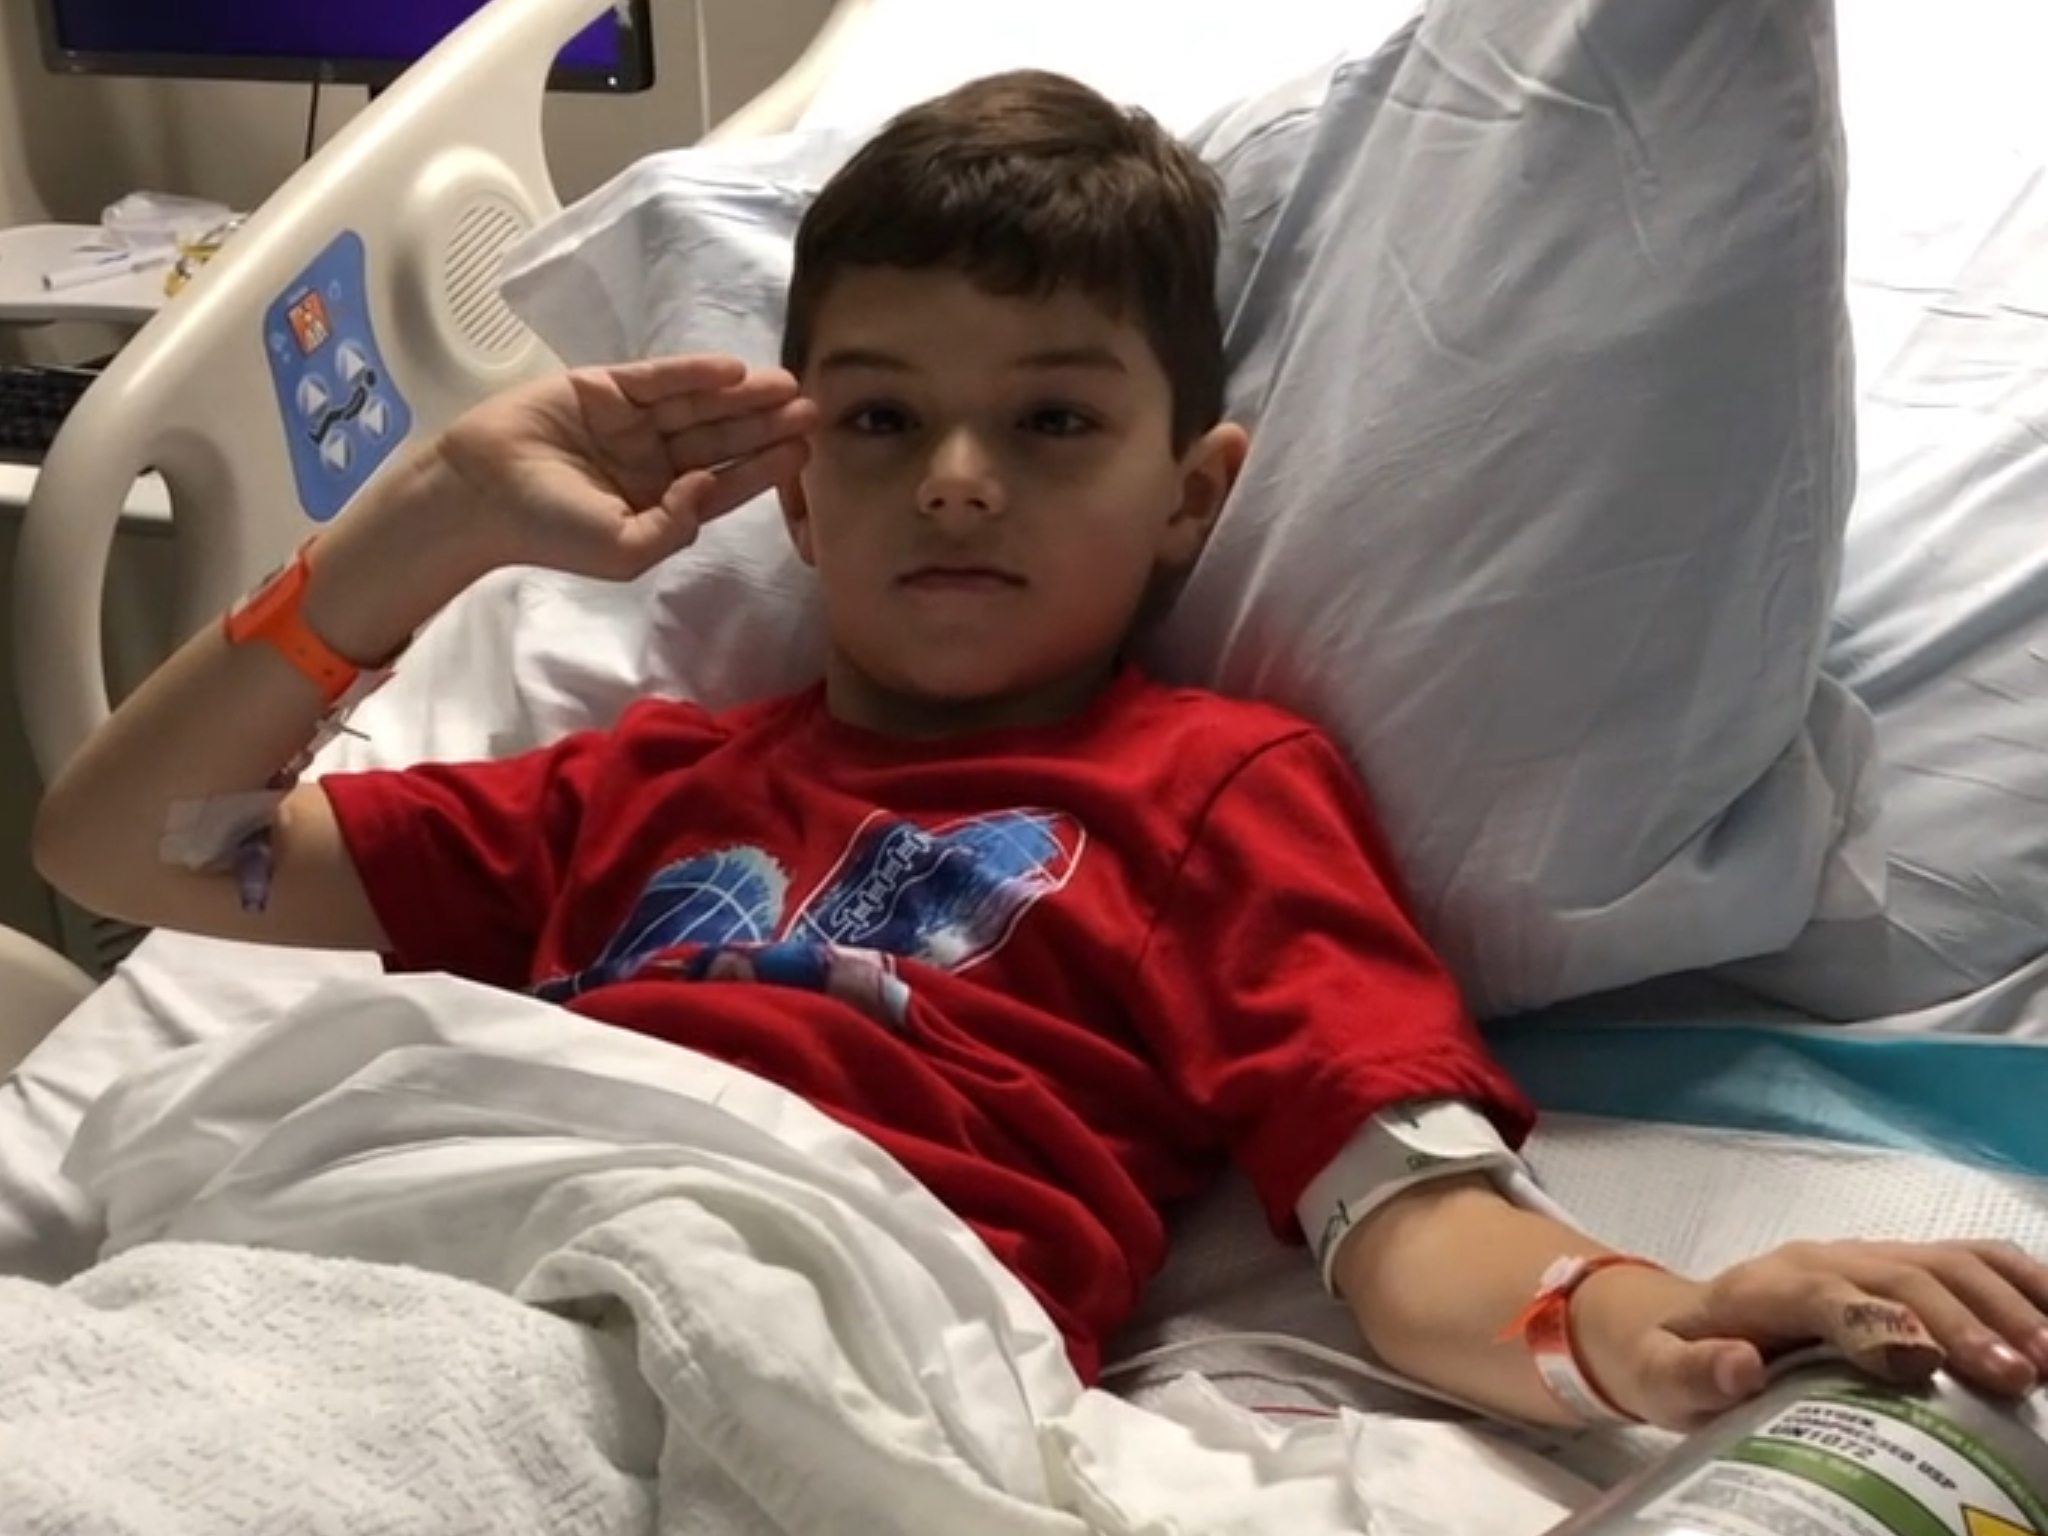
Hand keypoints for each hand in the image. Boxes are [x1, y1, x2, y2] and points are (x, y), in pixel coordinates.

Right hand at [430, 353, 815, 580]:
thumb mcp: (623, 550)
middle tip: (814, 411)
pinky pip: (659, 379)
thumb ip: (674, 528)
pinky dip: (695, 373)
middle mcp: (653, 462)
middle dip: (766, 427)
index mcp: (661, 504)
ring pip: (698, 407)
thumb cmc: (549, 530)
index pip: (724, 484)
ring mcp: (631, 423)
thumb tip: (709, 488)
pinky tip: (734, 371)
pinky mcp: (606, 388)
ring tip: (788, 387)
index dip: (764, 468)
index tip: (804, 452)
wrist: (476, 494)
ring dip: (743, 397)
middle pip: (721, 440)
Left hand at [1574, 1240, 2047, 1430]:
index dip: (1876, 1322)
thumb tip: (1739, 1363)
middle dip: (1961, 1322)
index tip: (1923, 1365)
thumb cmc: (1676, 1359)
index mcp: (1767, 1286)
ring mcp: (1870, 1259)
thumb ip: (1693, 1372)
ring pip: (1948, 1262)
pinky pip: (1972, 1260)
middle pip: (1903, 1277)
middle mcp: (1827, 1260)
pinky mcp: (1905, 1269)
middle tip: (2016, 1376)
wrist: (1682, 1323)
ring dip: (2005, 1303)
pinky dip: (2021, 1281)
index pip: (1828, 1294)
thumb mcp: (1659, 1375)